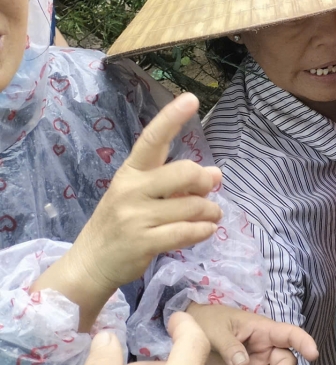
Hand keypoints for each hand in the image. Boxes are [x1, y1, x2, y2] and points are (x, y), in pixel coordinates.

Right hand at [33, 94, 222, 329]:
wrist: (90, 264)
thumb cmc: (121, 224)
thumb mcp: (140, 196)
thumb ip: (175, 182)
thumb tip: (216, 173)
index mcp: (130, 173)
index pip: (151, 139)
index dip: (171, 118)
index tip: (192, 99)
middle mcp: (131, 190)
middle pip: (185, 172)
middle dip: (205, 182)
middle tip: (209, 192)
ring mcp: (135, 217)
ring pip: (192, 205)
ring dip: (210, 211)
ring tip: (210, 216)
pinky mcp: (143, 243)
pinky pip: (187, 231)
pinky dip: (204, 230)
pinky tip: (206, 230)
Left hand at [182, 303, 318, 364]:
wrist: (192, 329)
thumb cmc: (208, 320)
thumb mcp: (216, 330)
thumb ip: (230, 346)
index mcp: (263, 330)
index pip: (290, 334)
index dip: (305, 342)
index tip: (313, 355)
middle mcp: (265, 347)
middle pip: (285, 364)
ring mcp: (257, 362)